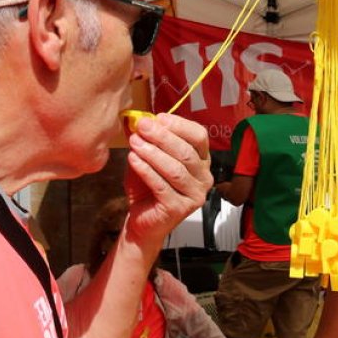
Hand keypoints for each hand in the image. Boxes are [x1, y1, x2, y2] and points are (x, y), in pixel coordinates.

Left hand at [124, 113, 212, 241]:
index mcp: (201, 161)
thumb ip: (149, 141)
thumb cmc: (147, 187)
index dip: (180, 125)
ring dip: (153, 153)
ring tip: (135, 142)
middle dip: (162, 137)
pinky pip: (162, 186)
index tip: (158, 117)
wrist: (142, 220)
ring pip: (175, 169)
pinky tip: (133, 160)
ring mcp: (195, 195)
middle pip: (186, 152)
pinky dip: (146, 170)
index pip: (199, 137)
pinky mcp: (180, 209)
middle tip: (142, 126)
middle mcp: (204, 177)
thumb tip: (142, 120)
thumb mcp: (148, 158)